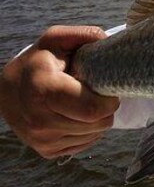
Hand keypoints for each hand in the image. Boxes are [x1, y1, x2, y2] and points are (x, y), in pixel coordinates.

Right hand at [0, 25, 119, 157]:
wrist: (7, 91)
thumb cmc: (37, 63)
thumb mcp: (55, 40)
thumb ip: (83, 35)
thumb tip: (106, 42)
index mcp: (43, 89)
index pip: (92, 109)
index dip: (109, 101)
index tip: (107, 89)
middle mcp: (39, 120)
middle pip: (97, 124)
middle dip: (106, 109)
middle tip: (96, 95)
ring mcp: (41, 139)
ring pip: (94, 135)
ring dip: (97, 120)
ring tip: (83, 103)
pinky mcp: (46, 151)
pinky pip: (84, 144)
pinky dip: (87, 131)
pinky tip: (76, 116)